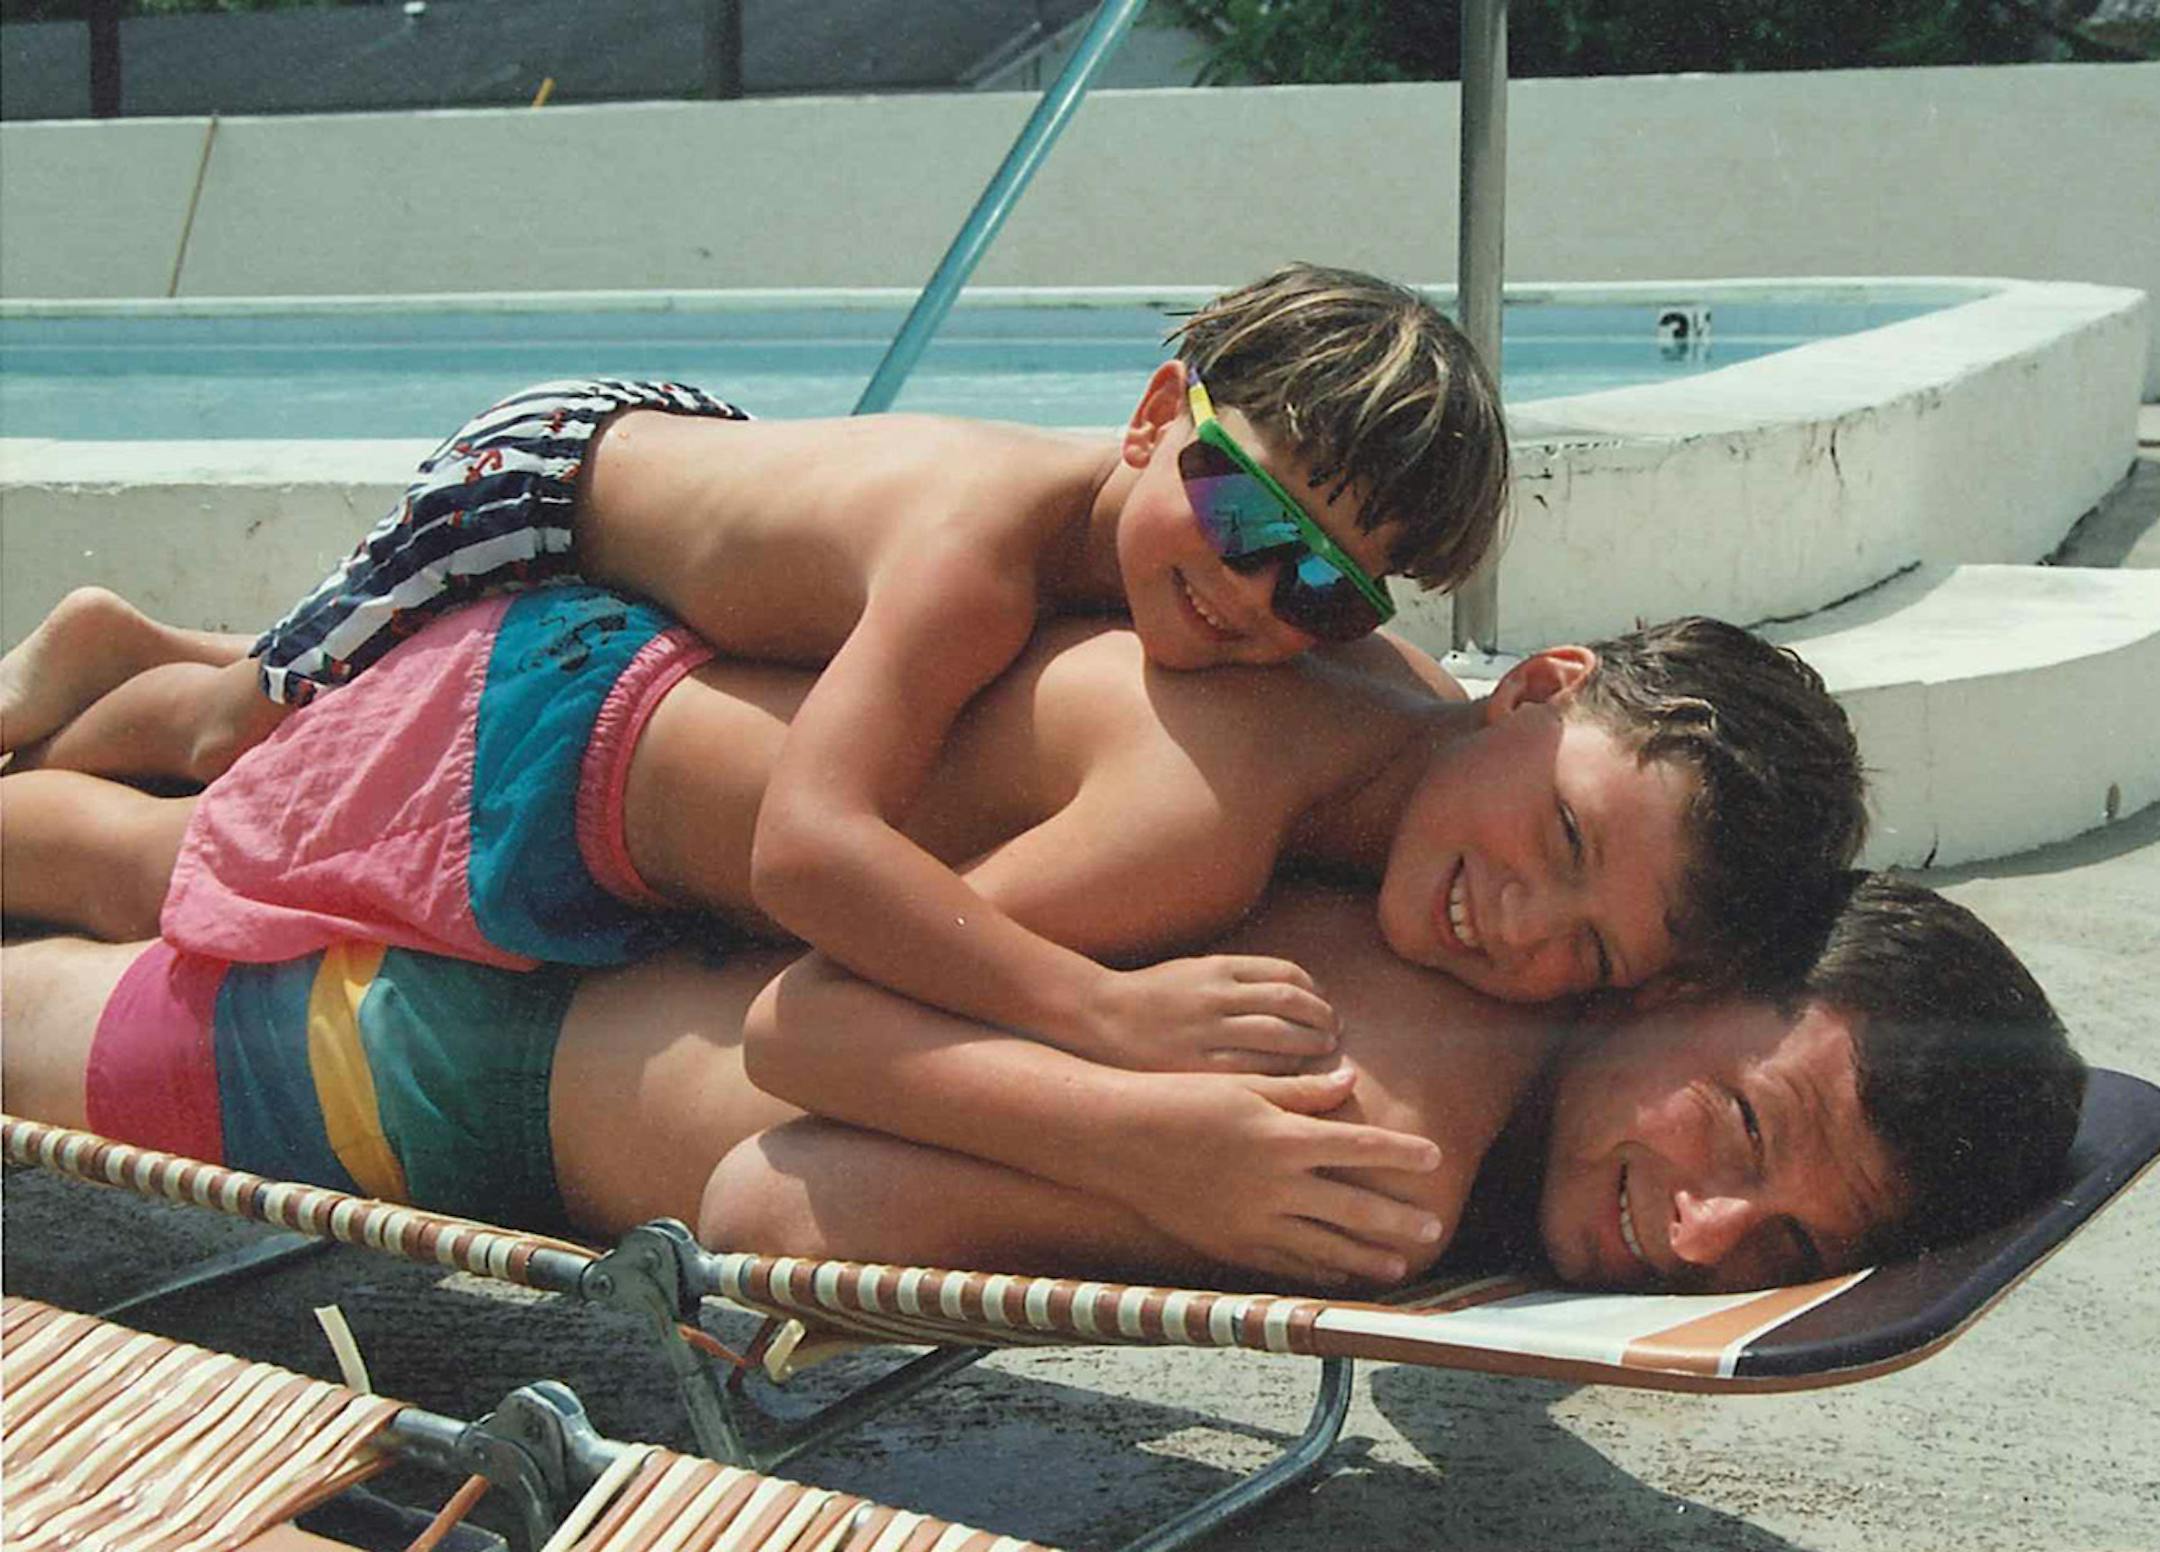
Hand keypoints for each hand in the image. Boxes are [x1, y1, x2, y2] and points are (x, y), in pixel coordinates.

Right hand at [1080, 955, 1338, 1072]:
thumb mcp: (1194, 970)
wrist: (1097, 1017)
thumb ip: (1237, 977)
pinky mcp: (1198, 1065)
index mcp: (1218, 967)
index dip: (1314, 991)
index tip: (1324, 1005)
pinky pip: (1256, 1069)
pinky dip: (1284, 1072)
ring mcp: (1208, 1032)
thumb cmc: (1150, 997)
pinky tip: (1293, 1078)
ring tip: (1323, 1054)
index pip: (1286, 973)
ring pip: (1280, 1036)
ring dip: (1311, 1045)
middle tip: (1334, 1033)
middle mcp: (1217, 995)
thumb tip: (1290, 988)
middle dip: (1322, 1019)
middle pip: (1291, 1003)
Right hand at [1107, 1067, 1446, 1286]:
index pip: (1359, 1145)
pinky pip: (1287, 1264)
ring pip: (1326, 1246)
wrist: (1120, 1140)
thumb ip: (1301, 1091)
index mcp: (1283, 1137)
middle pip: (1354, 1206)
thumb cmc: (1181, 1101)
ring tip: (1400, 1264)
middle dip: (1398, 1218)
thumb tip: (1349, 1083)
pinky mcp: (1231, 1244)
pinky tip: (1340, 1275)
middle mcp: (1276, 1184)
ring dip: (1368, 1256)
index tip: (1434, 1157)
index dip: (1400, 1152)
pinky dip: (1319, 1271)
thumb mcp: (1244, 1086)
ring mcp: (1254, 1221)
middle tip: (1433, 1228)